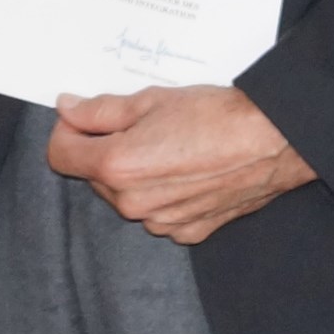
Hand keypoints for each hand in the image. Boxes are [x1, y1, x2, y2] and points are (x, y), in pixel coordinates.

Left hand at [44, 85, 314, 243]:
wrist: (273, 142)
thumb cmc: (215, 116)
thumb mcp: (150, 100)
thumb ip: (99, 109)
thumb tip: (67, 109)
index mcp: (117, 167)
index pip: (60, 155)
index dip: (68, 131)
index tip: (82, 118)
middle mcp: (133, 203)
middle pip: (95, 177)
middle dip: (105, 152)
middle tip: (140, 126)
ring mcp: (161, 223)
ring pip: (127, 197)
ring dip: (135, 176)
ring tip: (171, 148)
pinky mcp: (188, 232)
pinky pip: (159, 214)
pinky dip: (164, 195)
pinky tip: (189, 172)